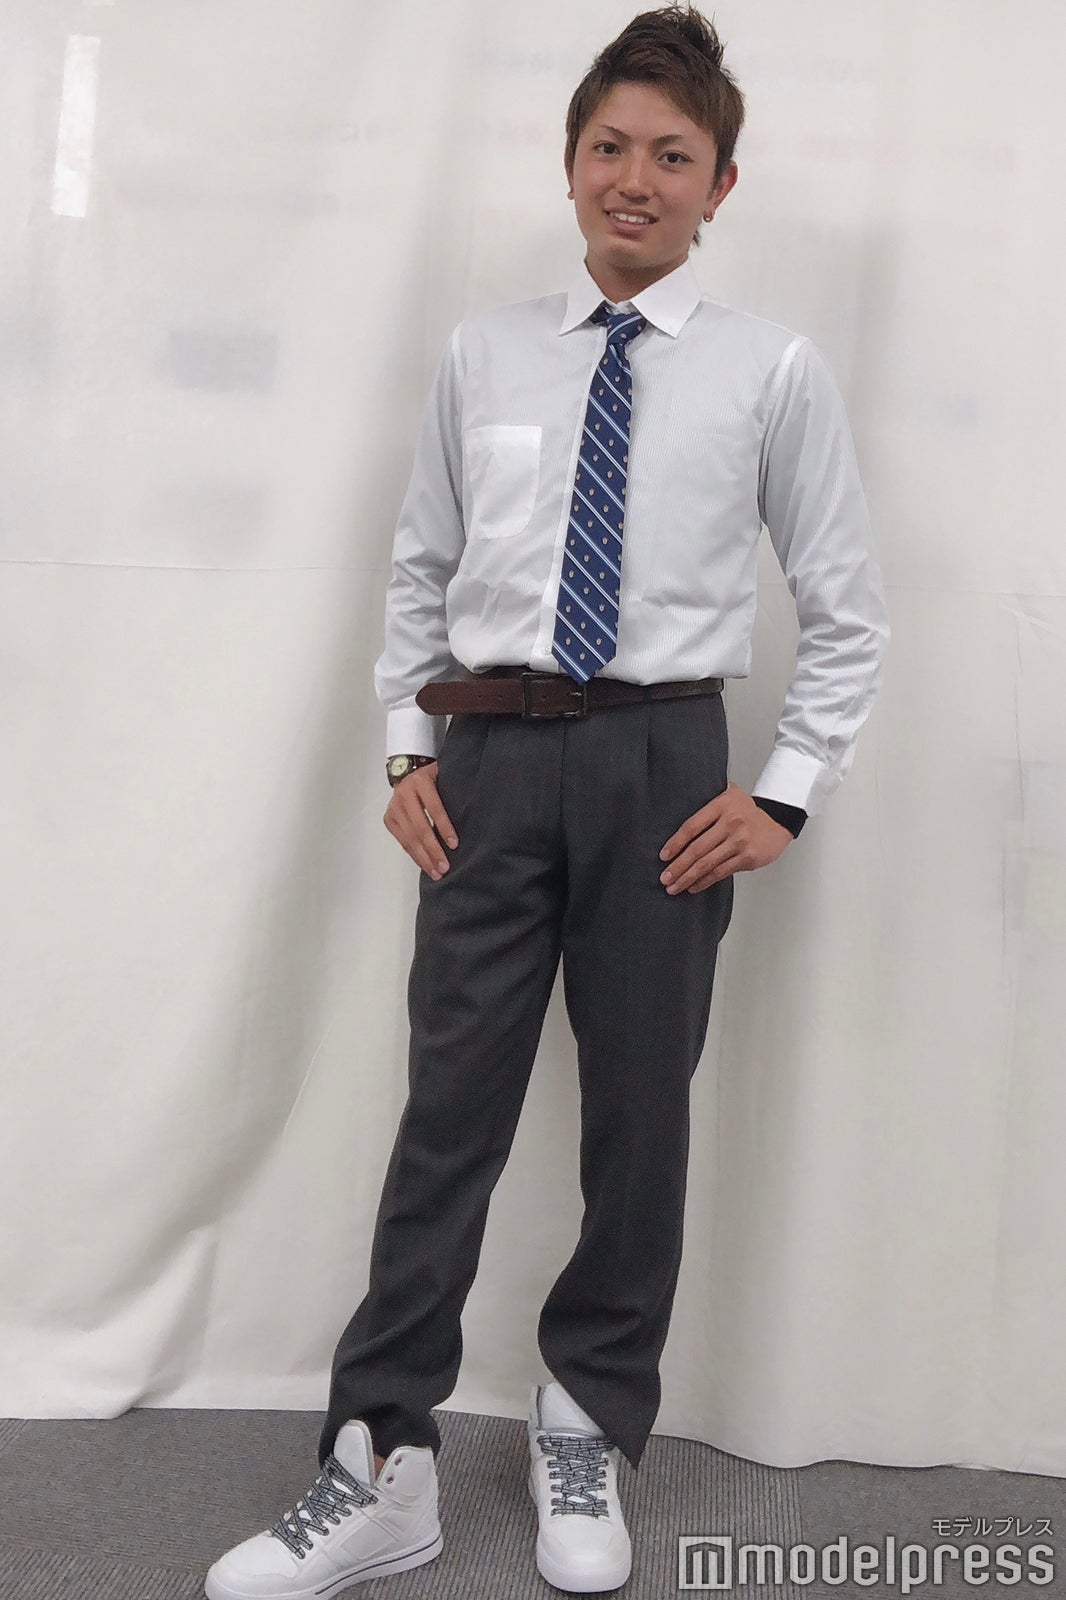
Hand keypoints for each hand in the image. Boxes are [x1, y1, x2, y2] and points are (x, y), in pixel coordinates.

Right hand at [383, 762, 458, 880]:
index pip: (434, 808)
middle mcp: (404, 794)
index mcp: (420, 782)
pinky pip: (402, 842)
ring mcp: (394, 808)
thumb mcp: (445, 778)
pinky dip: (414, 856)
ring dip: (424, 858)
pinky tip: (425, 865)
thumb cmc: (433, 779)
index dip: (444, 827)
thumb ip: (454, 792)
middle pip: (420, 827)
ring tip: (436, 872)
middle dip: (433, 850)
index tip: (454, 844)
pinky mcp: (389, 819)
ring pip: (409, 838)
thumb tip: (475, 817)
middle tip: (445, 866)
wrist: (408, 774)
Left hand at [658, 782, 791, 894]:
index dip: (675, 843)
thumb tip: (676, 812)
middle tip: (664, 878)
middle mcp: (731, 823)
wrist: (778, 820)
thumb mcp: (729, 796)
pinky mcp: (748, 858)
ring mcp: (740, 842)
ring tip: (674, 887)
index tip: (664, 856)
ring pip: (708, 864)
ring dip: (688, 878)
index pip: (692, 826)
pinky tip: (693, 886)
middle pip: (697, 849)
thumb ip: (707, 802)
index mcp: (722, 805)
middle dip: (678, 867)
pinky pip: (721, 872)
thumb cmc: (748, 811)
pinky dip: (705, 882)